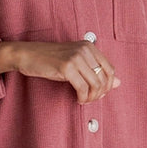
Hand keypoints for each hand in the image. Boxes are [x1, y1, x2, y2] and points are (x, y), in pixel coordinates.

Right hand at [0, 40, 119, 103]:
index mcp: (89, 47)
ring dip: (91, 97)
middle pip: (104, 78)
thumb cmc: (50, 60)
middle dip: (100, 93)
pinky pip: (83, 88)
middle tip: (90, 99)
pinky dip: (83, 98)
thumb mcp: (76, 64)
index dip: (108, 85)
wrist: (28, 55)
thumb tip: (118, 83)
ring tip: (84, 100)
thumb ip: (96, 71)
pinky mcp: (66, 67)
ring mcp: (75, 57)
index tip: (99, 93)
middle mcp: (84, 50)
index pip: (110, 69)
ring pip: (95, 84)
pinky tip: (78, 99)